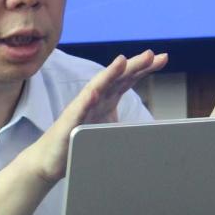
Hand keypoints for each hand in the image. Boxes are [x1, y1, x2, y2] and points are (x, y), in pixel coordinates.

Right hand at [29, 50, 168, 182]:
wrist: (51, 160)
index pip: (128, 79)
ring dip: (110, 74)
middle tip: (150, 54)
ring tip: (122, 61)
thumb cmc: (79, 142)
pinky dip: (86, 100)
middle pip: (117, 78)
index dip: (144, 68)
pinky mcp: (69, 123)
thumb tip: (153, 132)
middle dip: (133, 65)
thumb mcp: (110, 130)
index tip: (163, 58)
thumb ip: (128, 126)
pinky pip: (78, 110)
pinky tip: (94, 92)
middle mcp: (95, 99)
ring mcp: (81, 109)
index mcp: (107, 99)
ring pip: (97, 87)